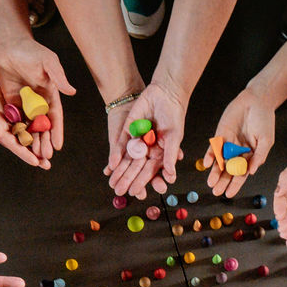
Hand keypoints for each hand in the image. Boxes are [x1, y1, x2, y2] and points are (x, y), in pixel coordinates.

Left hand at [0, 38, 76, 169]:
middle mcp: (39, 103)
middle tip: (45, 157)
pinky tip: (16, 145)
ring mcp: (25, 105)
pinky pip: (14, 121)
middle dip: (44, 142)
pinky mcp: (11, 103)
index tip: (57, 146)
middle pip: (42, 127)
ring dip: (31, 142)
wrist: (10, 44)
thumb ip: (58, 77)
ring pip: (29, 128)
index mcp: (50, 95)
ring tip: (33, 156)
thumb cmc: (32, 51)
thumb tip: (72, 92)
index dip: (56, 132)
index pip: (55, 117)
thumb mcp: (48, 62)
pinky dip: (16, 133)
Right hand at [0, 52, 40, 167]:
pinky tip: (48, 129)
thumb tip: (0, 134)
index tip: (35, 162)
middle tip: (47, 165)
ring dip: (38, 141)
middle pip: (21, 141)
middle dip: (33, 153)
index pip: (11, 143)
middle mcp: (2, 123)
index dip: (23, 153)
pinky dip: (37, 123)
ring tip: (50, 152)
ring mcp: (8, 114)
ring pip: (26, 130)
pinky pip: (28, 116)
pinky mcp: (13, 104)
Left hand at [107, 82, 185, 199]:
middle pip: (136, 168)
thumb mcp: (174, 138)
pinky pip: (121, 145)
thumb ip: (171, 157)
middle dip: (127, 179)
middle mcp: (147, 149)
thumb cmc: (174, 115)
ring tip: (112, 183)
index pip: (149, 171)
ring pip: (127, 159)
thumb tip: (171, 176)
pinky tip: (111, 165)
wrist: (165, 93)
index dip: (142, 182)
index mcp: (159, 153)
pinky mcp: (128, 130)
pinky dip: (116, 155)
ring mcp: (137, 140)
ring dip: (119, 171)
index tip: (135, 193)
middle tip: (119, 191)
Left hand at [204, 89, 274, 198]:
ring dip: (215, 172)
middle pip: (229, 171)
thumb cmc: (264, 119)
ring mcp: (228, 144)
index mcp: (250, 156)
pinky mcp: (220, 135)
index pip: (241, 174)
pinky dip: (209, 156)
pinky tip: (207, 164)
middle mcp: (238, 153)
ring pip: (220, 162)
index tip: (229, 194)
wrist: (257, 99)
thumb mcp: (266, 140)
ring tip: (211, 183)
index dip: (235, 185)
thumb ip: (259, 157)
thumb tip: (251, 172)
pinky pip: (213, 148)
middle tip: (217, 192)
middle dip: (222, 182)